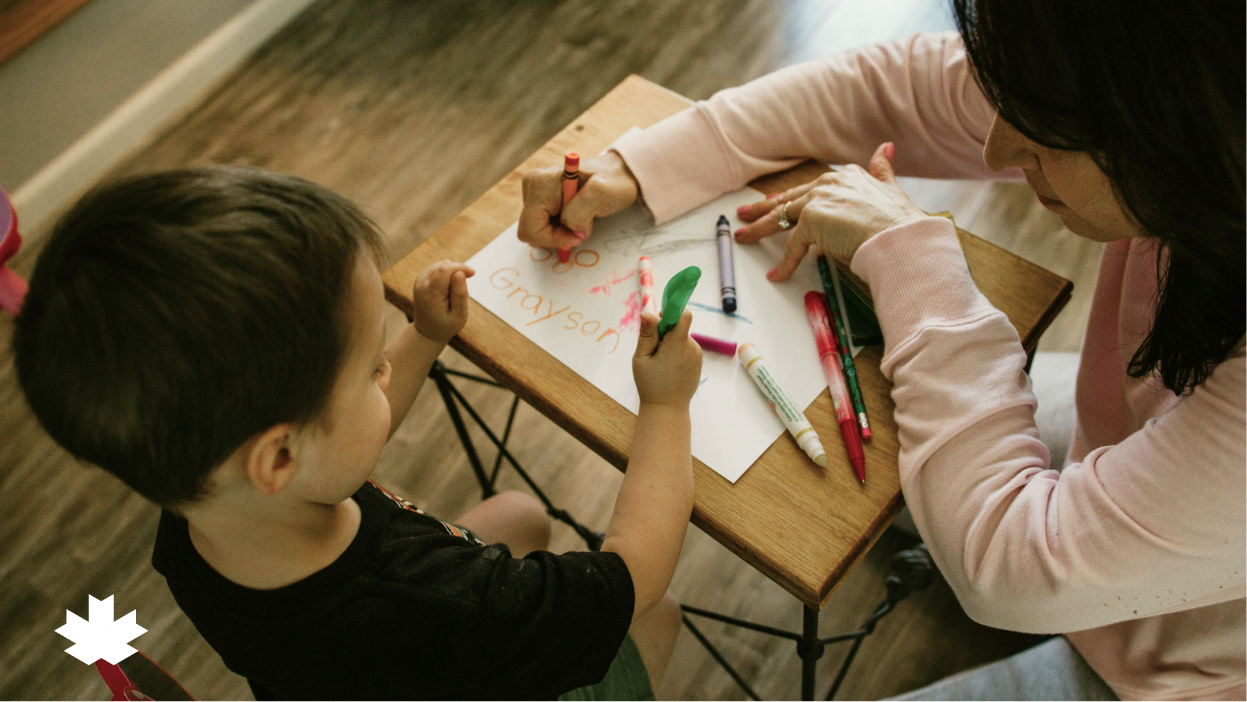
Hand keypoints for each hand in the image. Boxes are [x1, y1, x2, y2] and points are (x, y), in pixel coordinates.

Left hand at [411, 260, 474, 343]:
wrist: (427, 331)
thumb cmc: (446, 325)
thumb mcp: (459, 315)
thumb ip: (460, 294)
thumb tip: (460, 273)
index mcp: (430, 294)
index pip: (445, 269)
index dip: (461, 267)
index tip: (473, 274)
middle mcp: (421, 285)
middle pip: (443, 266)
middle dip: (458, 271)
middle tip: (463, 289)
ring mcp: (419, 281)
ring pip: (441, 265)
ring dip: (452, 273)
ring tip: (454, 291)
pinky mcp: (420, 278)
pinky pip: (437, 268)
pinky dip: (447, 274)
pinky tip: (448, 288)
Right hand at [518, 151, 639, 247]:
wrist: (618, 174)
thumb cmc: (613, 182)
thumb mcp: (602, 194)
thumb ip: (580, 213)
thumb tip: (570, 231)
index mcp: (540, 182)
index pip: (531, 229)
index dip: (554, 239)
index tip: (579, 233)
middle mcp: (531, 184)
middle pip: (530, 231)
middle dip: (557, 235)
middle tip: (582, 225)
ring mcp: (532, 192)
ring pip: (536, 231)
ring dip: (560, 232)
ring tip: (581, 216)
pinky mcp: (538, 200)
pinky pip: (542, 227)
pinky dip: (559, 229)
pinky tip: (574, 215)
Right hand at [632, 310, 702, 407]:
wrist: (667, 409)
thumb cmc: (650, 384)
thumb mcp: (641, 358)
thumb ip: (647, 334)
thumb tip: (647, 312)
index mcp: (677, 345)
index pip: (684, 316)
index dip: (672, 312)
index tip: (660, 319)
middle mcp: (692, 347)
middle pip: (680, 326)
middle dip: (666, 331)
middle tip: (653, 349)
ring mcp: (697, 355)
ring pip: (682, 337)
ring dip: (670, 343)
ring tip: (660, 362)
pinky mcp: (698, 361)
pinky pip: (686, 347)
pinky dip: (676, 351)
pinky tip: (668, 367)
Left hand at [735, 142, 927, 280]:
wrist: (901, 238)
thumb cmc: (900, 223)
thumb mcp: (892, 189)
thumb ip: (883, 170)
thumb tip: (886, 148)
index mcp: (846, 176)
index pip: (809, 188)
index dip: (790, 197)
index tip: (774, 202)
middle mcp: (829, 183)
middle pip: (788, 199)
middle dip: (763, 208)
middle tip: (744, 214)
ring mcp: (818, 200)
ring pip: (781, 217)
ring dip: (759, 229)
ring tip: (743, 238)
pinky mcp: (812, 221)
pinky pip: (792, 246)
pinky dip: (784, 263)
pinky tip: (777, 274)